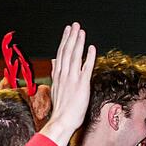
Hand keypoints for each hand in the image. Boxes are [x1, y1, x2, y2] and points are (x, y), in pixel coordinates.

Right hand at [40, 23, 95, 145]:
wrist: (61, 121)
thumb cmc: (61, 109)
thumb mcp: (55, 89)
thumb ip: (55, 74)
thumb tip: (54, 62)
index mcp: (58, 75)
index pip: (61, 54)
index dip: (64, 41)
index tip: (67, 31)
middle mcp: (64, 75)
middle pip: (67, 51)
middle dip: (71, 37)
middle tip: (75, 25)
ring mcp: (72, 79)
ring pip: (75, 56)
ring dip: (78, 42)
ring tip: (81, 31)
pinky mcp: (81, 85)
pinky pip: (86, 68)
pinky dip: (89, 57)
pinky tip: (92, 48)